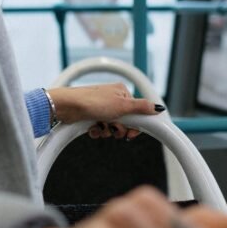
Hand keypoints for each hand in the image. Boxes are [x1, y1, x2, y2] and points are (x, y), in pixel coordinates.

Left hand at [46, 83, 163, 139]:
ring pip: (112, 126)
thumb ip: (142, 108)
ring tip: (100, 126)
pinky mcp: (91, 116)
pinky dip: (98, 131)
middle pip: (125, 121)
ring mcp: (101, 108)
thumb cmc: (92, 102)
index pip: (137, 112)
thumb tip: (159, 108)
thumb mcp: (122, 106)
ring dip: (107, 131)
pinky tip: (93, 128)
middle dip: (119, 129)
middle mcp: (112, 99)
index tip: (131, 134)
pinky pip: (100, 128)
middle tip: (113, 128)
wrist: (67, 106)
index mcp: (122, 92)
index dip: (135, 126)